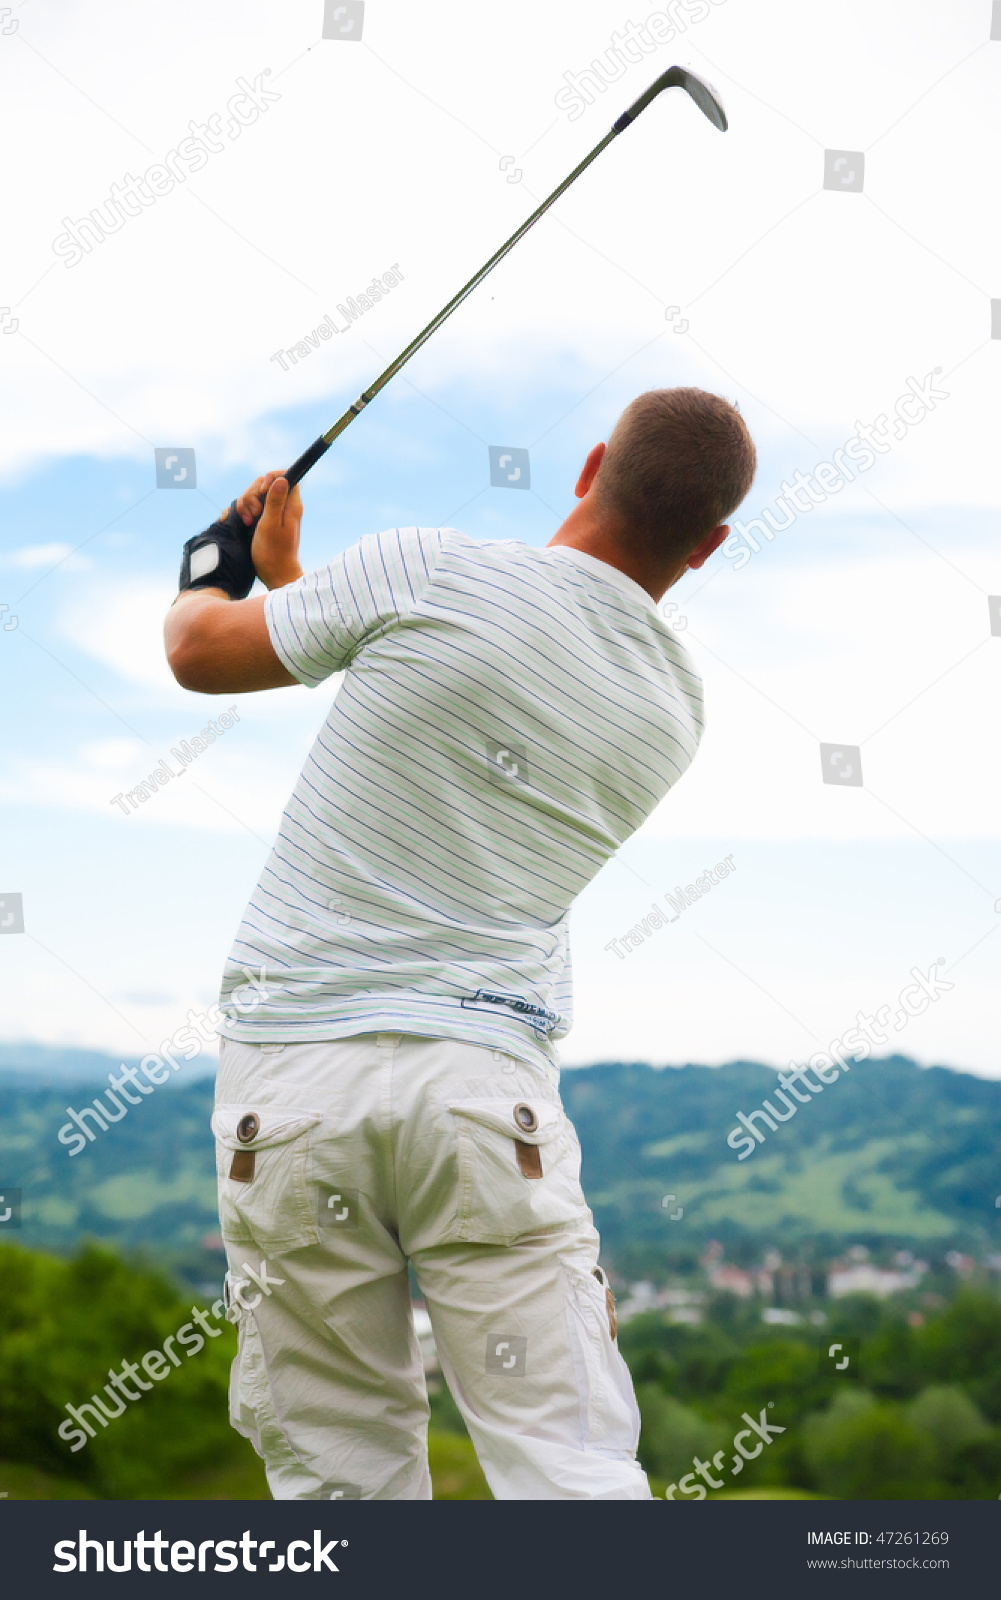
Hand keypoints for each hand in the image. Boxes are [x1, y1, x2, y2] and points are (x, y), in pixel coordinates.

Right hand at [237, 472, 303, 589]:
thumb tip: (282, 479)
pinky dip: (240, 513)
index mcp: (290, 505)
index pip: (287, 476)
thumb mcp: (271, 524)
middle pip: (264, 485)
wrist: (274, 574)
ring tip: (247, 523)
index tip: (261, 492)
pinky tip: (237, 522)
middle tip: (253, 514)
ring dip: (244, 506)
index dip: (271, 478)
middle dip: (252, 495)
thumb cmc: (274, 552)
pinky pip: (248, 508)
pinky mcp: (261, 522)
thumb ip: (275, 501)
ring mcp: (271, 514)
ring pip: (253, 497)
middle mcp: (282, 507)